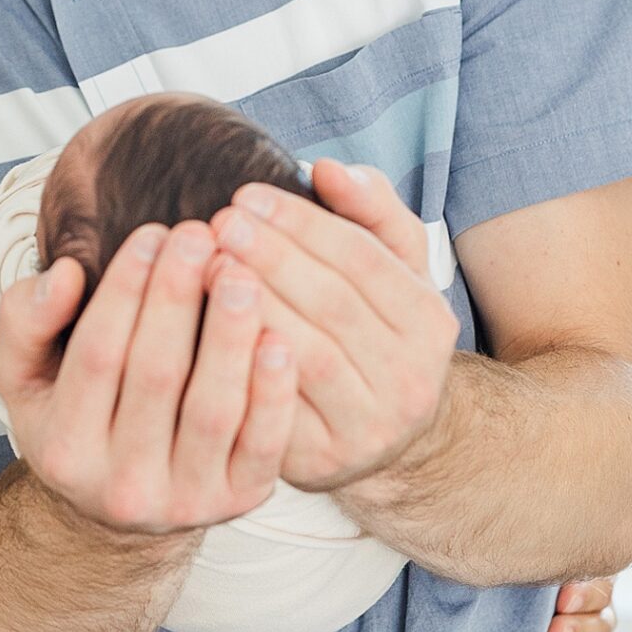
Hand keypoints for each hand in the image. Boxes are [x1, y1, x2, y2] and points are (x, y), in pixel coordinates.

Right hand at [0, 219, 298, 531]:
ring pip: (211, 409)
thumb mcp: (23, 373)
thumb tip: (66, 274)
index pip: (96, 355)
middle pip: (155, 376)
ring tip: (239, 273)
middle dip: (177, 297)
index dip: (124, 290)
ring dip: (229, 335)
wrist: (120, 504)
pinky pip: (262, 445)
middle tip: (199, 236)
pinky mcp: (237, 501)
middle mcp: (120, 487)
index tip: (151, 234)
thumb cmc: (72, 414)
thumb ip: (24, 321)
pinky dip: (273, 392)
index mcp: (63, 450)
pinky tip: (278, 338)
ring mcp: (183, 501)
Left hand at [209, 160, 459, 494]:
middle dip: (270, 257)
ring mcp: (369, 427)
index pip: (362, 258)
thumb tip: (329, 168)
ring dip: (251, 305)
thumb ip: (370, 211)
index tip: (245, 194)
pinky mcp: (322, 463)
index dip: (301, 223)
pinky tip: (202, 326)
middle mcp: (411, 379)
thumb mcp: (389, 269)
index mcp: (429, 322)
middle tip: (216, 223)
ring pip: (304, 354)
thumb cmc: (369, 331)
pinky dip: (239, 363)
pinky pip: (274, 407)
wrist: (377, 436)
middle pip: (333, 304)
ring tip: (204, 265)